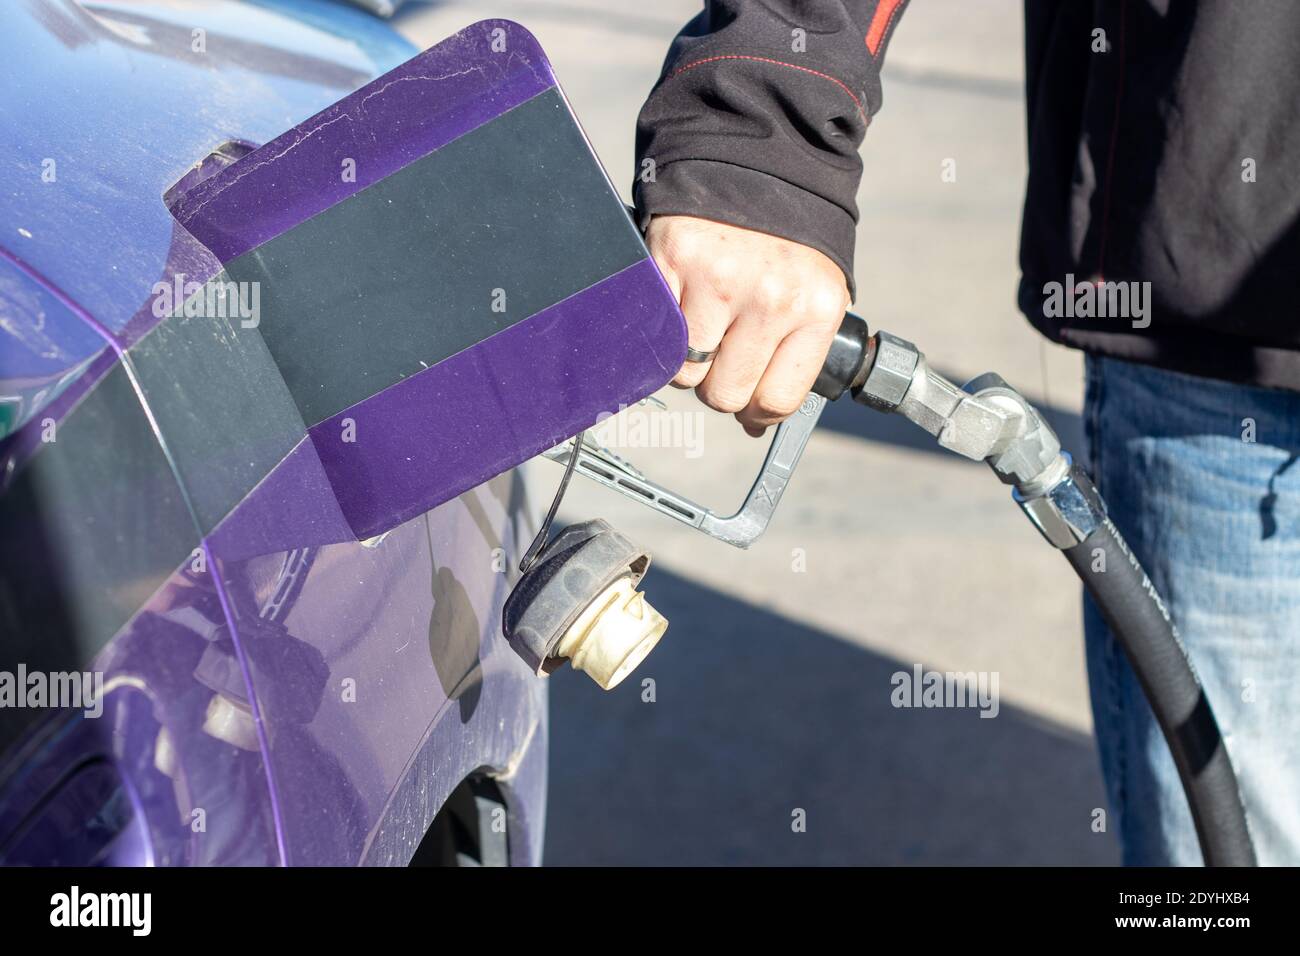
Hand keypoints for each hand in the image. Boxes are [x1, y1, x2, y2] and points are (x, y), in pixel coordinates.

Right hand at [646, 215, 850, 435]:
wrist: (757, 157)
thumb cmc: (790, 239)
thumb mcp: (818, 291)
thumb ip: (795, 353)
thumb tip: (753, 422)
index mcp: (815, 309)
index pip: (776, 400)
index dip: (756, 410)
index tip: (748, 402)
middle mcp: (770, 297)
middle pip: (724, 393)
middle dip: (719, 384)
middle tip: (723, 354)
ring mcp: (718, 278)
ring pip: (684, 370)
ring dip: (688, 359)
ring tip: (703, 322)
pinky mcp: (673, 258)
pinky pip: (656, 330)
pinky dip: (663, 327)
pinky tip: (681, 301)